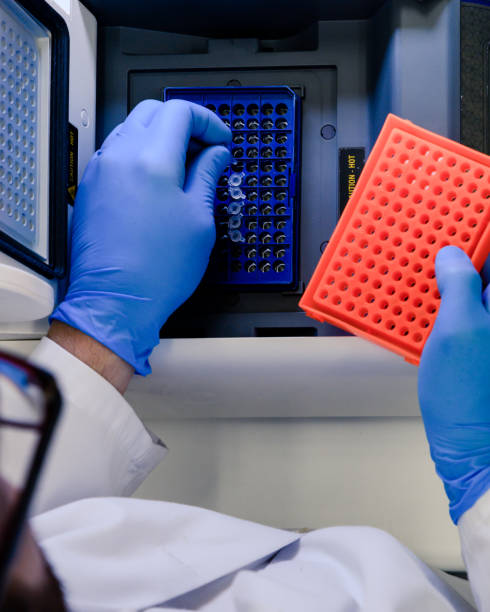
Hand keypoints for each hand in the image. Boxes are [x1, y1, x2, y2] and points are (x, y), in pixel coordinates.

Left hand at [51, 100, 230, 374]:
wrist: (116, 301)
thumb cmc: (156, 271)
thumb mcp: (199, 221)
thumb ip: (207, 176)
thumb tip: (215, 155)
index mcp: (152, 160)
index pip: (180, 111)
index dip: (208, 120)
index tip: (220, 140)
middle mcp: (120, 157)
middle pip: (153, 111)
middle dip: (184, 123)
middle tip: (205, 148)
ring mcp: (100, 171)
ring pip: (132, 129)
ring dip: (160, 137)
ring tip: (182, 167)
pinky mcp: (91, 188)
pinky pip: (117, 153)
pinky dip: (140, 155)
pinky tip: (157, 182)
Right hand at [418, 246, 489, 523]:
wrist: (470, 444)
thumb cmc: (467, 394)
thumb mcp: (458, 330)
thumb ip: (458, 286)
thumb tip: (453, 256)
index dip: (480, 233)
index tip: (459, 218)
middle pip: (484, 275)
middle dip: (463, 256)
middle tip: (437, 245)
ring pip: (474, 293)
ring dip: (453, 278)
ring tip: (429, 270)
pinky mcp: (481, 347)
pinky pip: (465, 313)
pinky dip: (448, 303)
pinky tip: (429, 303)